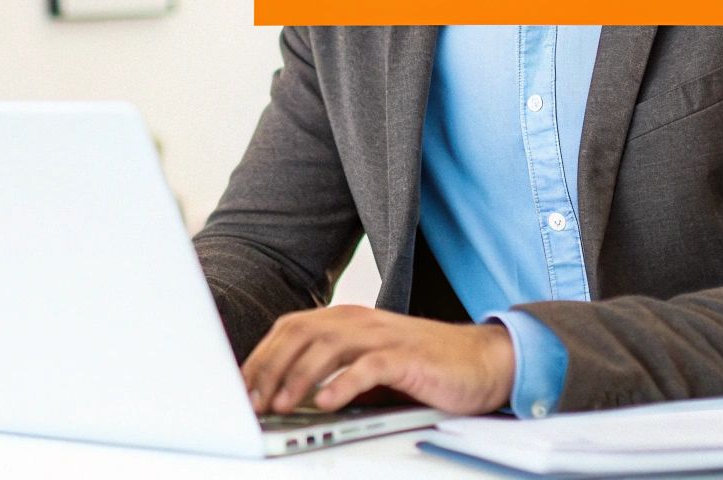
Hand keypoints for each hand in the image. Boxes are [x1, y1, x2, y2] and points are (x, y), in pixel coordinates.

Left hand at [242, 305, 513, 416]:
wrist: (482, 361)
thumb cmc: (422, 366)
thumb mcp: (367, 364)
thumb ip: (331, 371)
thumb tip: (284, 394)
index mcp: (345, 319)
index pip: (290, 329)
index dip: (261, 355)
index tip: (240, 384)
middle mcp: (359, 321)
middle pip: (300, 334)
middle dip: (270, 367)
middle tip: (251, 398)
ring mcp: (383, 336)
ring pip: (328, 347)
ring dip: (299, 376)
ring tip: (280, 404)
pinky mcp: (408, 357)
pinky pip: (369, 366)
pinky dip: (343, 383)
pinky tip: (325, 402)